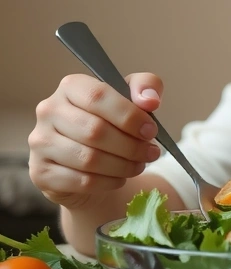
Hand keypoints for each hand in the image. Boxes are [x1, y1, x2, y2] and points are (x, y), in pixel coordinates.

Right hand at [28, 73, 164, 209]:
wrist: (89, 158)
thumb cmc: (114, 121)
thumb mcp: (134, 96)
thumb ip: (146, 86)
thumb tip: (150, 100)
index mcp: (70, 86)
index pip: (98, 96)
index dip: (129, 116)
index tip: (151, 130)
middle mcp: (49, 111)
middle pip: (94, 131)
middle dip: (131, 146)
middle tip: (151, 153)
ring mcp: (40, 142)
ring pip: (88, 159)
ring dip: (123, 166)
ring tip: (139, 165)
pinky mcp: (41, 172)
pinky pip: (81, 181)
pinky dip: (108, 182)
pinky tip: (120, 178)